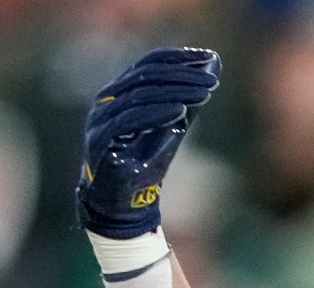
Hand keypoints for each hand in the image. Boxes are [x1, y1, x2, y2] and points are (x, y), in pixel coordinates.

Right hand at [78, 47, 220, 237]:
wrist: (125, 203)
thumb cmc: (147, 161)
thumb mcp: (172, 124)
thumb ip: (188, 97)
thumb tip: (213, 65)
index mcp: (120, 90)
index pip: (148, 64)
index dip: (177, 58)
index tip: (207, 58)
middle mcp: (106, 100)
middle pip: (145, 77)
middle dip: (181, 77)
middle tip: (211, 81)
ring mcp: (100, 120)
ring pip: (137, 96)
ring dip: (174, 93)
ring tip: (203, 93)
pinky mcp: (100, 142)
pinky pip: (127, 122)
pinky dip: (154, 114)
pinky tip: (179, 111)